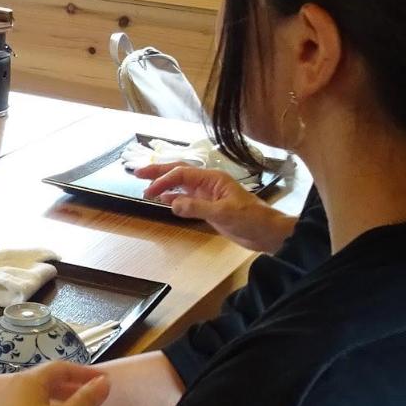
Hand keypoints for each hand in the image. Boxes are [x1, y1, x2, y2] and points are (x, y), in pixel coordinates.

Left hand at [0, 361, 110, 405]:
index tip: (103, 380)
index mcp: (28, 381)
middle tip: (89, 395)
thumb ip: (87, 399)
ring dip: (53, 399)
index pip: (60, 367)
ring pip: (31, 395)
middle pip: (44, 380)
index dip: (84, 372)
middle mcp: (10, 387)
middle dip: (69, 386)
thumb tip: (104, 382)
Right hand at [132, 162, 295, 252]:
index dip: (163, 179)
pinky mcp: (209, 208)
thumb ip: (197, 207)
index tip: (148, 189)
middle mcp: (208, 184)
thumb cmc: (251, 219)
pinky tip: (164, 200)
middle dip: (158, 173)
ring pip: (181, 186)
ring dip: (164, 186)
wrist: (267, 233)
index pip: (182, 174)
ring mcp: (208, 195)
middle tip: (137, 173)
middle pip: (179, 174)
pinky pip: (187, 199)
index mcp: (212, 179)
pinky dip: (174, 198)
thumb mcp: (223, 213)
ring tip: (146, 188)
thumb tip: (172, 203)